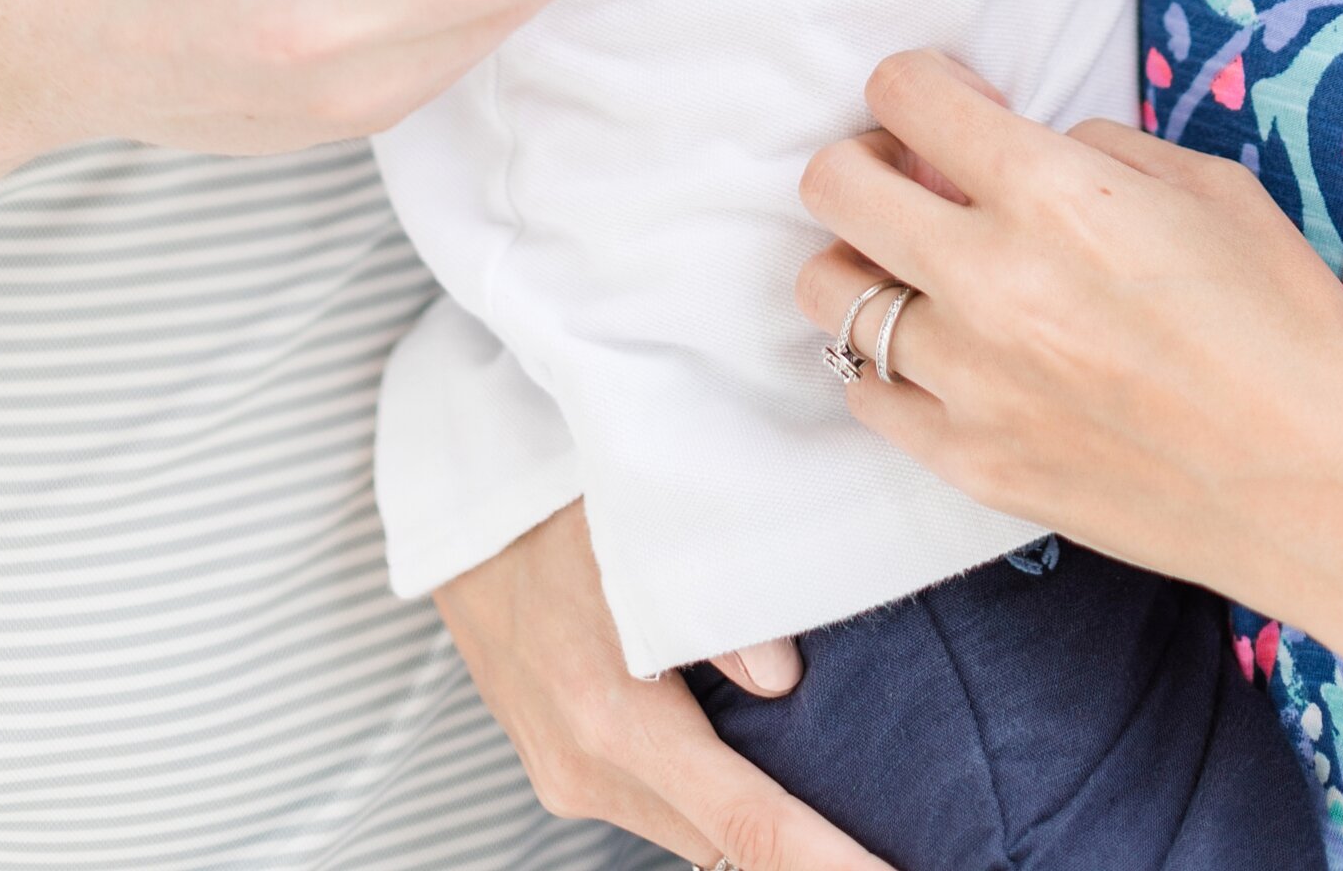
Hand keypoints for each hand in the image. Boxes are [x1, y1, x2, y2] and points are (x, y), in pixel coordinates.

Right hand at [436, 504, 889, 870]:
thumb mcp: (641, 531)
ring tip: (810, 773)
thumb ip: (721, 607)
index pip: (746, 825)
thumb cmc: (558, 507)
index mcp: (610, 717)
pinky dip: (703, 790)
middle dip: (800, 841)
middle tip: (880, 825)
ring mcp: (566, 779)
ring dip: (746, 812)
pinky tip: (734, 745)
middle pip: (724, 841)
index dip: (826, 866)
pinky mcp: (561, 772)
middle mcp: (585, 769)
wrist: (462, 515)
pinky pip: (657, 804)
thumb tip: (785, 680)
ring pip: (691, 828)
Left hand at [796, 51, 1342, 774]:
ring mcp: (972, 383)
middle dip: (864, 158)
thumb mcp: (1208, 184)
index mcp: (1054, 193)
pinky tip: (940, 353)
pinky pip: (867, 396)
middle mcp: (991, 281)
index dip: (918, 83)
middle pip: (834, 184)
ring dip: (863, 262)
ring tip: (917, 269)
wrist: (1329, 486)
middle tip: (911, 174)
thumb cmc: (1288, 322)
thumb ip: (1096, 147)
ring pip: (830, 293)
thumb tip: (1023, 144)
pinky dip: (887, 364)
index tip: (951, 104)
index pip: (903, 94)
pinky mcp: (974, 466)